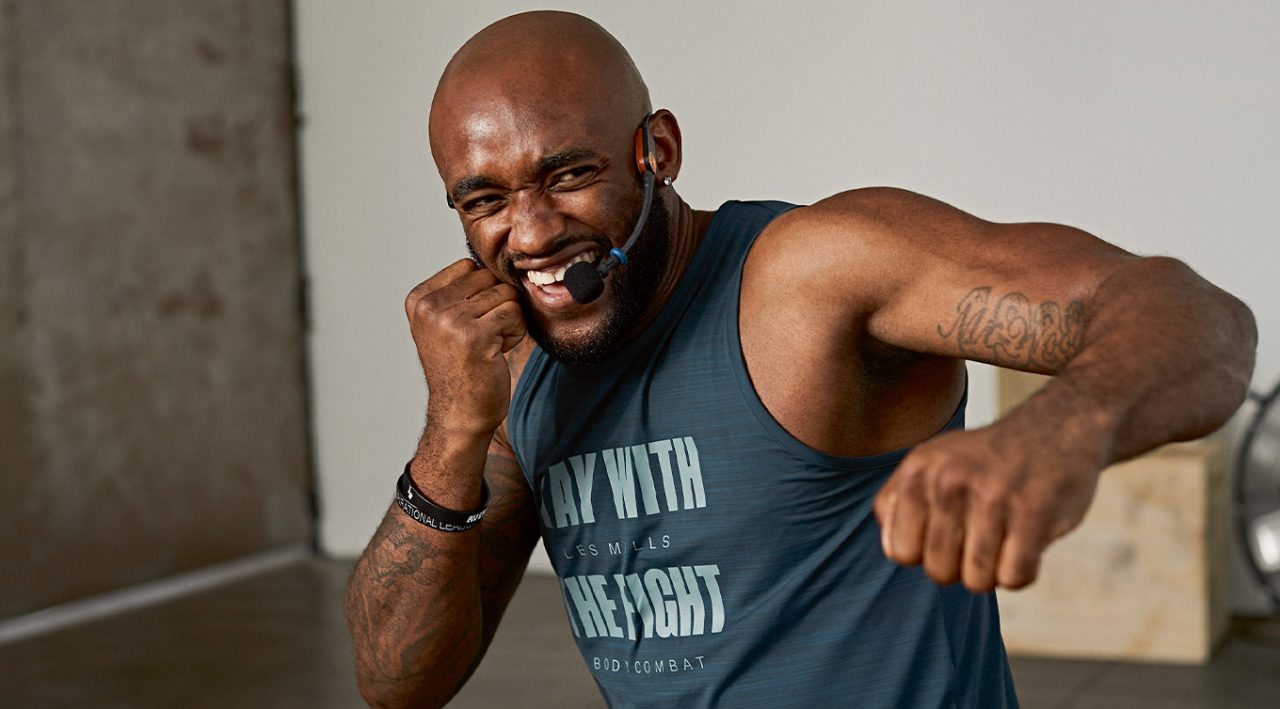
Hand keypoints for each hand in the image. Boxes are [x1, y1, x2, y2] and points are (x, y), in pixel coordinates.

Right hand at [405, 259, 525, 436]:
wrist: (460, 413)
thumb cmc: (461, 367)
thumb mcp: (444, 323)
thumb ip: (459, 291)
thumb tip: (494, 259)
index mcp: (419, 299)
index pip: (469, 267)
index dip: (481, 294)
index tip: (469, 325)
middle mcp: (429, 307)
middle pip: (490, 278)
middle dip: (496, 306)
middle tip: (482, 338)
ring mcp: (450, 321)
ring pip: (506, 295)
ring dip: (508, 321)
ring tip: (489, 346)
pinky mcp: (475, 336)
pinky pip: (515, 314)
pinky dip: (515, 333)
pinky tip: (496, 353)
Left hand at [872, 421, 1102, 591]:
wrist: (1055, 428)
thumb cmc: (986, 459)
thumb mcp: (931, 462)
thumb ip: (899, 502)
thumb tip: (893, 549)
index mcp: (918, 470)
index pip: (901, 552)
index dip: (926, 555)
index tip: (948, 535)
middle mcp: (949, 481)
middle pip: (939, 572)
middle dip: (961, 568)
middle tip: (981, 539)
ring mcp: (992, 497)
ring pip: (977, 581)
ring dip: (993, 573)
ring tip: (1003, 541)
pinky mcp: (1034, 514)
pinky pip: (1015, 578)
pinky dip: (1022, 573)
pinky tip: (1027, 546)